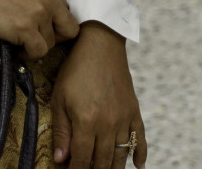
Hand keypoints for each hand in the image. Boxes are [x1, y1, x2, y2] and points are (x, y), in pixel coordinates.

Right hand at [0, 0, 79, 59]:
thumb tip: (54, 22)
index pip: (69, 15)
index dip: (58, 27)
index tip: (44, 31)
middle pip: (68, 31)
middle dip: (54, 39)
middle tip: (37, 40)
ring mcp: (38, 13)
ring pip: (51, 44)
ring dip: (36, 46)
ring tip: (21, 42)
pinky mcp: (25, 28)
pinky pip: (38, 51)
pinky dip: (29, 54)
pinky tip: (18, 48)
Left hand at [51, 22, 146, 168]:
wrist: (101, 44)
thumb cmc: (76, 69)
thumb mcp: (60, 98)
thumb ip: (62, 131)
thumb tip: (61, 160)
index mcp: (87, 122)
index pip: (81, 159)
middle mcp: (108, 124)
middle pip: (103, 161)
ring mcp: (124, 118)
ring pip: (121, 154)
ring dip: (114, 168)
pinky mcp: (134, 110)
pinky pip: (140, 138)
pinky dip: (140, 154)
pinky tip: (138, 166)